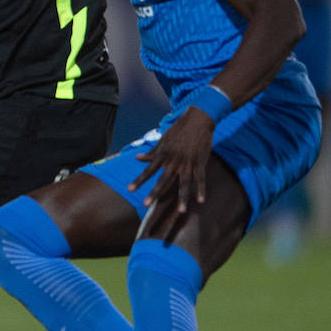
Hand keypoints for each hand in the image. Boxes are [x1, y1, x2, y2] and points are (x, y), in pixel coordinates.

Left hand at [129, 107, 215, 235]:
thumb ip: (153, 152)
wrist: (198, 118)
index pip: (148, 170)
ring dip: (182, 197)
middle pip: (163, 179)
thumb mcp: (164, 139)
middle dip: (155, 193)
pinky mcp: (200, 161)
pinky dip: (201, 189)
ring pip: (184, 183)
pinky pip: (200, 178)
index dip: (139, 180)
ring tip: (180, 211)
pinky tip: (200, 201)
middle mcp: (174, 160)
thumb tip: (138, 158)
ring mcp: (188, 162)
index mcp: (164, 155)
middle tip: (146, 205)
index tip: (130, 190)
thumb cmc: (179, 129)